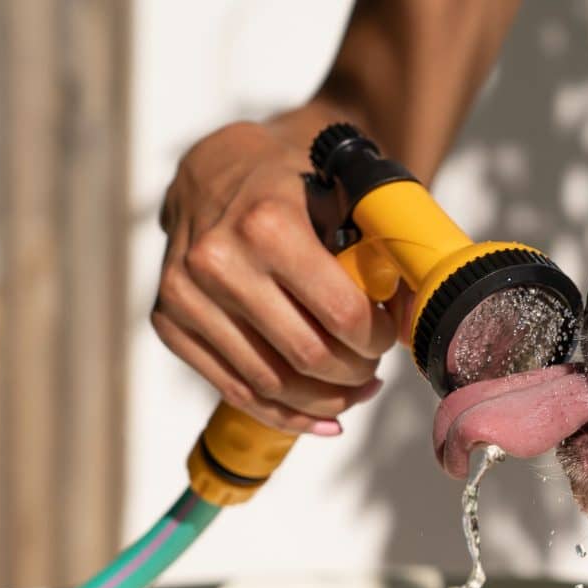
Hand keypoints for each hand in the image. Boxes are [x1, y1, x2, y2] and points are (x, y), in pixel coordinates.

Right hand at [152, 118, 406, 434]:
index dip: (377, 338)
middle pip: (307, 356)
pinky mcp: (168, 322)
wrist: (212, 169)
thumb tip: (419, 311)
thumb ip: (379, 246)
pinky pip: (235, 391)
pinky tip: (322, 418)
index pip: (340, 314)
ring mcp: (185, 296)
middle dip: (354, 373)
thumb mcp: (339, 192)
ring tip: (355, 393)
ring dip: (325, 400)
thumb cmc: (288, 183)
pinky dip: (285, 415)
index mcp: (266, 224)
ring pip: (271, 384)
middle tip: (373, 370)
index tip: (388, 337)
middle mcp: (217, 262)